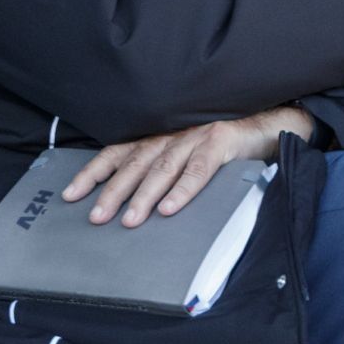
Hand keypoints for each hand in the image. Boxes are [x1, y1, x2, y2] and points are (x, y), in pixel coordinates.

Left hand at [62, 104, 313, 227]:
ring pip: (163, 167)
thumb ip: (164, 166)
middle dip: (113, 191)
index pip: (119, 151)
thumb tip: (128, 202)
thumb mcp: (188, 149)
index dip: (94, 172)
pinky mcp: (222, 139)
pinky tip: (170, 208)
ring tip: (130, 220)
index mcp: (161, 133)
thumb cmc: (226, 141)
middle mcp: (174, 131)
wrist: (272, 123)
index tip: (71, 195)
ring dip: (144, 195)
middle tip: (96, 217)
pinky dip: (183, 189)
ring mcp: (197, 134)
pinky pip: (199, 169)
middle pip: (136, 162)